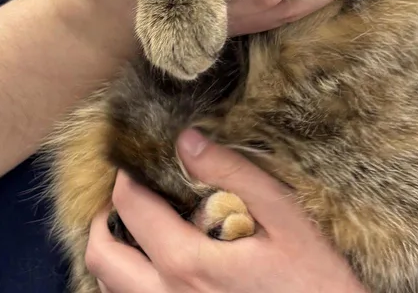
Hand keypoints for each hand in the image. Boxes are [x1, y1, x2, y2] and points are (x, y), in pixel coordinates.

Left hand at [86, 130, 366, 292]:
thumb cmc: (316, 282)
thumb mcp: (286, 220)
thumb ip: (235, 175)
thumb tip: (187, 140)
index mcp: (188, 264)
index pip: (130, 206)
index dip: (126, 175)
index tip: (135, 160)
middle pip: (101, 256)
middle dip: (103, 219)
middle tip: (125, 197)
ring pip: (110, 288)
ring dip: (114, 254)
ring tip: (138, 230)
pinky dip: (130, 283)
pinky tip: (157, 267)